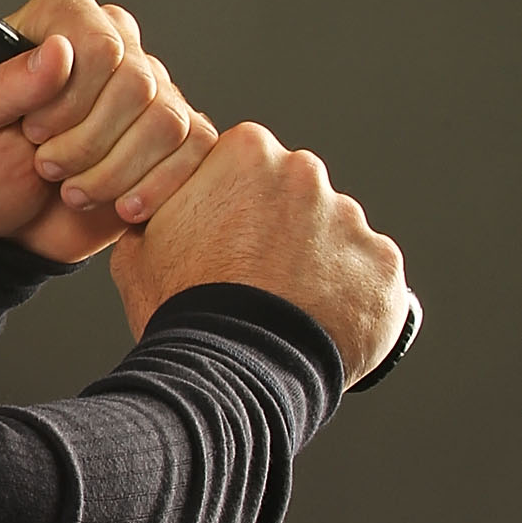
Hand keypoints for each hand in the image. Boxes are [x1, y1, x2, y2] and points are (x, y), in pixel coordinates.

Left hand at [0, 0, 216, 264]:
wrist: (1, 226)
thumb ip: (4, 84)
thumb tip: (59, 51)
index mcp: (58, 19)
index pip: (99, 42)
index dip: (70, 98)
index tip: (34, 130)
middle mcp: (112, 42)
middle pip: (137, 82)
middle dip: (86, 143)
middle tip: (45, 166)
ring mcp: (150, 89)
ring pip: (167, 121)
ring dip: (114, 172)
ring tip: (72, 190)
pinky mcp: (175, 137)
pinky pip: (196, 151)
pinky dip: (154, 189)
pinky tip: (118, 205)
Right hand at [110, 121, 409, 383]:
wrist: (232, 370)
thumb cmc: (182, 306)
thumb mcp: (138, 247)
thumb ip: (161, 211)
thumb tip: (156, 209)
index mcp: (246, 152)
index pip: (246, 165)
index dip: (234, 204)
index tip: (226, 238)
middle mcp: (306, 173)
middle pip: (296, 194)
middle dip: (282, 227)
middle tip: (255, 276)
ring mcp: (351, 219)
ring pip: (335, 236)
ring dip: (318, 263)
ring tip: (286, 309)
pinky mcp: (384, 265)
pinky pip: (368, 276)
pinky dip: (350, 296)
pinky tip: (318, 324)